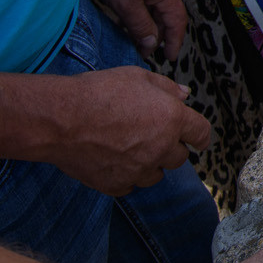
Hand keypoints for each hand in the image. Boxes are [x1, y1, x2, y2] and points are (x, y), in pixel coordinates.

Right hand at [44, 67, 211, 195]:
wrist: (61, 120)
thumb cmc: (98, 93)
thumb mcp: (137, 77)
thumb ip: (166, 88)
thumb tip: (184, 94)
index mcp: (172, 119)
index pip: (201, 134)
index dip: (199, 135)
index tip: (196, 138)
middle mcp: (160, 148)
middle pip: (179, 157)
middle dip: (170, 147)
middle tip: (151, 135)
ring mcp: (139, 170)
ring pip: (156, 174)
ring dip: (149, 164)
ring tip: (128, 147)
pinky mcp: (117, 185)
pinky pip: (130, 185)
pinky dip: (126, 176)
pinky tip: (111, 159)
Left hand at [83, 0, 186, 60]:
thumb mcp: (126, 5)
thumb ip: (140, 26)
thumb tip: (152, 44)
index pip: (177, 22)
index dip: (174, 42)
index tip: (169, 59)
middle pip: (167, 15)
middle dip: (159, 35)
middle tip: (146, 52)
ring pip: (155, 7)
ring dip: (148, 24)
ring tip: (135, 39)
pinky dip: (141, 12)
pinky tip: (127, 18)